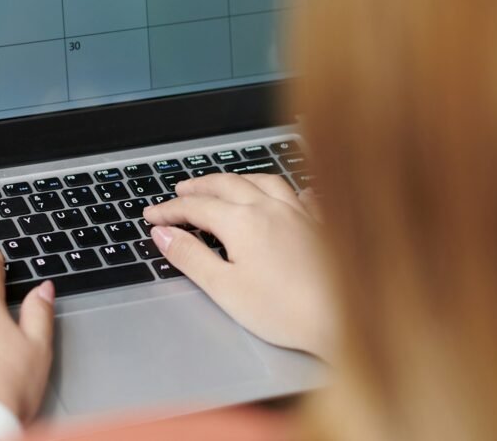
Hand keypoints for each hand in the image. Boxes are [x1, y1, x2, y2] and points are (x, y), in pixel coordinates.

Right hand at [144, 174, 333, 359]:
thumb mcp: (224, 288)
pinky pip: (301, 194)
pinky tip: (290, 193)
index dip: (169, 210)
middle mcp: (270, 207)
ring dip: (237, 179)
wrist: (343, 318)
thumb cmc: (285, 310)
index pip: (195, 207)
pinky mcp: (320, 225)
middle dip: (199, 186)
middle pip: (226, 184)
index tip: (152, 216)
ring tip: (224, 184)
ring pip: (262, 180)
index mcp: (242, 221)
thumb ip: (191, 257)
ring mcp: (298, 212)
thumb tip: (164, 235)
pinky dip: (287, 190)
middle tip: (180, 190)